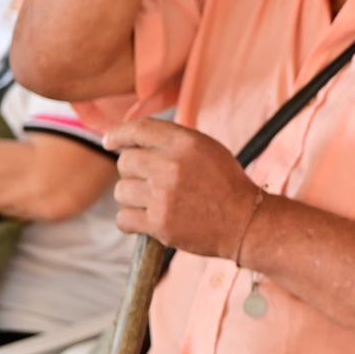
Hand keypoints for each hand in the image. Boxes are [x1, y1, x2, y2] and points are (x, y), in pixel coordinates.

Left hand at [105, 118, 260, 258]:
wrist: (245, 221)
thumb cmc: (226, 184)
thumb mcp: (207, 149)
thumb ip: (173, 141)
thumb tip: (132, 139)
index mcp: (186, 143)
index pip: (139, 129)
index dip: (118, 134)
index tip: (109, 141)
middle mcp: (171, 165)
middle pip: (125, 162)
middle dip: (133, 171)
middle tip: (151, 182)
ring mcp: (163, 195)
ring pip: (122, 191)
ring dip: (133, 197)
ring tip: (156, 202)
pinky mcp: (159, 223)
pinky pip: (123, 218)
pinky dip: (132, 221)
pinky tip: (149, 220)